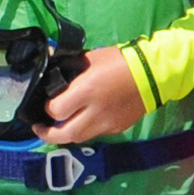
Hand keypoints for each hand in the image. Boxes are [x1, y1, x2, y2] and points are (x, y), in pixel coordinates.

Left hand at [36, 45, 152, 145]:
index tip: (47, 102)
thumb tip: (50, 63)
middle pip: (65, 134)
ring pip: (80, 138)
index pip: (56, 111)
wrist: (154, 73)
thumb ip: (69, 65)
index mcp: (86, 91)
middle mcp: (95, 112)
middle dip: (47, 135)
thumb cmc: (120, 61)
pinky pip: (96, 133)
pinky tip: (82, 121)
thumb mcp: (90, 57)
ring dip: (65, 135)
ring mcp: (107, 123)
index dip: (48, 109)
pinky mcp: (117, 128)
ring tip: (57, 128)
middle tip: (39, 128)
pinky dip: (85, 129)